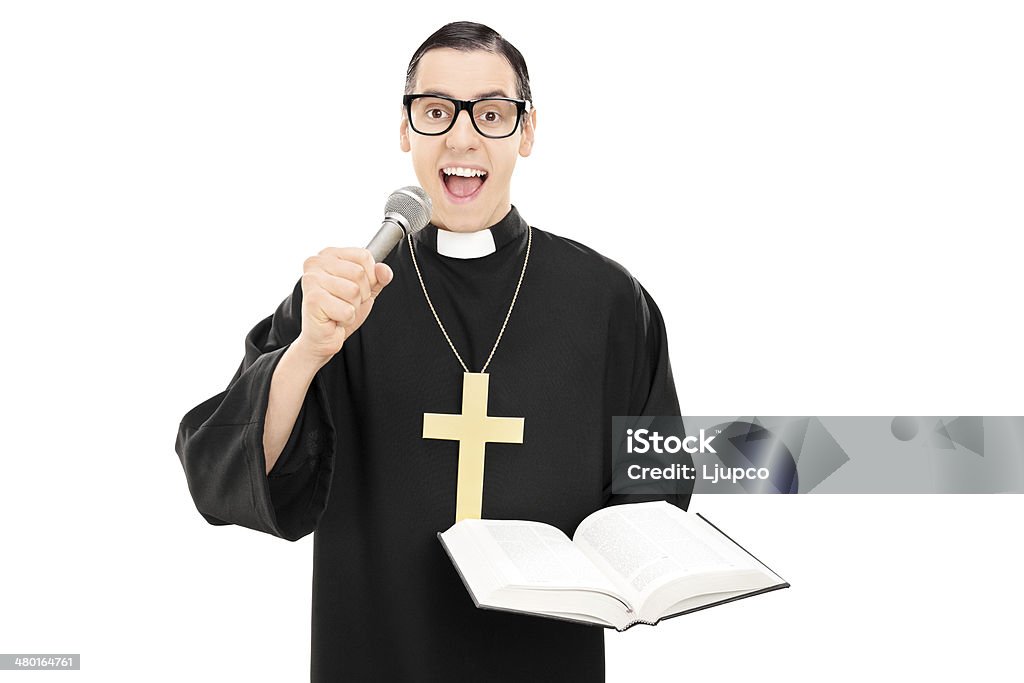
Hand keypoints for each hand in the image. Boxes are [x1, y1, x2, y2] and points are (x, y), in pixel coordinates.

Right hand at [293, 247, 392, 363]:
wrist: (322, 336)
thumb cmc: (339, 310)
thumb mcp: (365, 290)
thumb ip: (377, 278)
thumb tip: (384, 270)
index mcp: (328, 254)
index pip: (364, 256)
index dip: (369, 277)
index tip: (354, 288)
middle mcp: (316, 263)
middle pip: (359, 273)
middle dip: (361, 294)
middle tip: (345, 302)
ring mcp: (312, 280)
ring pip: (354, 291)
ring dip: (353, 307)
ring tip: (339, 310)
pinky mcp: (313, 300)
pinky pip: (347, 310)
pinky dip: (346, 319)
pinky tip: (334, 318)